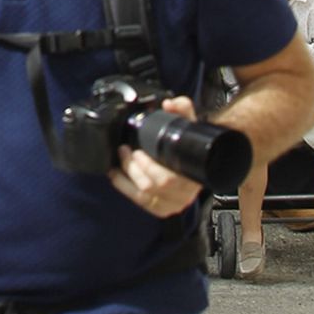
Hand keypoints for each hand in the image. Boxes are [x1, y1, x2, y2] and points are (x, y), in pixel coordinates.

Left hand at [110, 97, 203, 220]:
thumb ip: (182, 108)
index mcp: (191, 176)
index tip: (137, 151)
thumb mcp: (189, 123)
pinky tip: (117, 175)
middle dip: (133, 167)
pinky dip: (125, 188)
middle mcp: (185, 194)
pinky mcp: (162, 209)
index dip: (149, 167)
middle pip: (152, 187)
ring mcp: (174, 204)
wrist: (197, 161)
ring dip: (127, 176)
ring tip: (121, 159)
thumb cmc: (189, 143)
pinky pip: (141, 203)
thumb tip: (170, 104)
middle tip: (125, 150)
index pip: (168, 179)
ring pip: (144, 196)